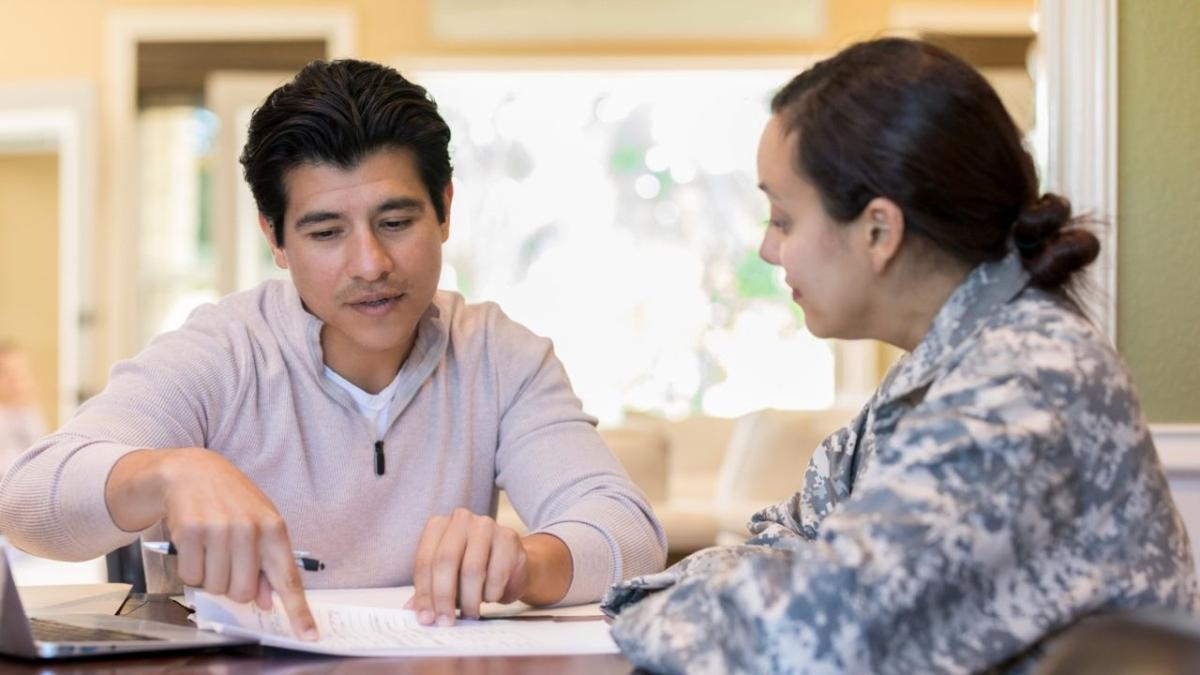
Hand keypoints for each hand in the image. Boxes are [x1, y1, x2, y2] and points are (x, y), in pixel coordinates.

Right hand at [105, 448, 317, 639]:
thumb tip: (267, 600)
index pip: (289, 579)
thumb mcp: (260, 524)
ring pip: (216, 588)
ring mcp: (220, 531)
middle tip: (228, 562)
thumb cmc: (232, 501)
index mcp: (275, 530)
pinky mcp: (191, 533)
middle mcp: (250, 530)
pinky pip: (191, 577)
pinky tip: (196, 545)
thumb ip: (266, 563)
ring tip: (212, 549)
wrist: (193, 472)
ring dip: (210, 577)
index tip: (309, 634)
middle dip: (233, 586)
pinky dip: (191, 569)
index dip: (298, 611)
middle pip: (244, 593)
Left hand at [407, 508, 571, 625]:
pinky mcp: (508, 537)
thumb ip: (428, 591)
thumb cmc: (471, 571)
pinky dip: (491, 592)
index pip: (424, 561)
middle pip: (445, 561)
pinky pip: (497, 572)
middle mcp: (460, 520)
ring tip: (470, 613)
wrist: (510, 564)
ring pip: (472, 569)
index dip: (424, 593)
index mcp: (437, 526)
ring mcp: (486, 525)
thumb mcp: (446, 580)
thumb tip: (410, 609)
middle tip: (446, 621)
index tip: (426, 618)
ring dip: (470, 599)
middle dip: (444, 597)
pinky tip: (490, 596)